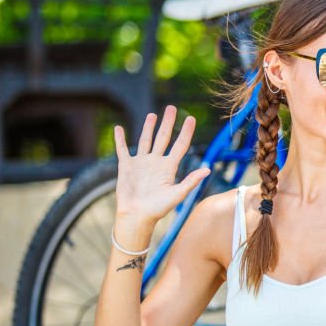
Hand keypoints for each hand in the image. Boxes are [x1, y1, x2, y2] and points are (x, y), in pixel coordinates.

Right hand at [113, 106, 209, 228]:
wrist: (137, 216)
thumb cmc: (158, 209)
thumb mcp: (177, 194)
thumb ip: (191, 181)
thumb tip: (207, 170)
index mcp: (169, 167)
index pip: (180, 145)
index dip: (186, 132)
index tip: (190, 118)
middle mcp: (156, 162)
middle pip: (163, 138)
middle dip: (167, 123)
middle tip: (171, 108)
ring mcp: (141, 163)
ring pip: (146, 140)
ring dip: (148, 127)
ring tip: (152, 114)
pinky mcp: (126, 166)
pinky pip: (122, 149)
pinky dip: (120, 139)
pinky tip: (118, 128)